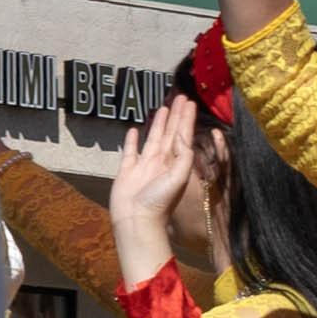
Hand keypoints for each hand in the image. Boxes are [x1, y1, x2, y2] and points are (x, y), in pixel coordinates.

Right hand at [106, 86, 198, 279]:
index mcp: (175, 163)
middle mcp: (161, 161)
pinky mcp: (127, 170)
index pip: (182, 135)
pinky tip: (134, 130)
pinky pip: (130, 151)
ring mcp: (144, 165)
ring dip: (158, 123)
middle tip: (179, 97)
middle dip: (175, 115)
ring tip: (162, 107)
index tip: (189, 102)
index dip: (186, 118)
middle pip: (170, 133)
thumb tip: (180, 134)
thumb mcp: (178, 177)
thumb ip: (182, 155)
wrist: (136, 221)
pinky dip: (132, 140)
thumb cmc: (159, 202)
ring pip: (152, 138)